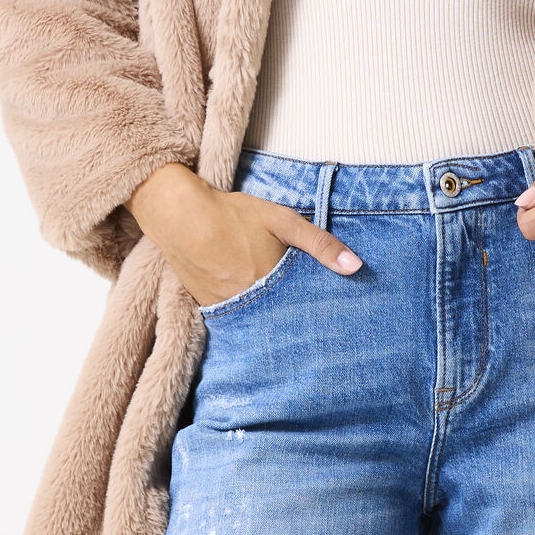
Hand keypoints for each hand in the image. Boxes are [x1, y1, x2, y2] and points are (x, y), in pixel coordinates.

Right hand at [124, 162, 362, 306]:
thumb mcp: (282, 221)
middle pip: (280, 318)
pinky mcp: (207, 306)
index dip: (315, 310)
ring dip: (270, 316)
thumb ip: (320, 243)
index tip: (330, 314)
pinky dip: (247, 313)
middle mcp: (248, 304)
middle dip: (294, 317)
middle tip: (312, 320)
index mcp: (271, 286)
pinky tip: (255, 304)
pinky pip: (235, 317)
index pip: (303, 308)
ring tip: (286, 312)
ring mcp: (225, 308)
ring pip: (257, 319)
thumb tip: (356, 267)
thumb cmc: (233, 214)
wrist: (178, 214)